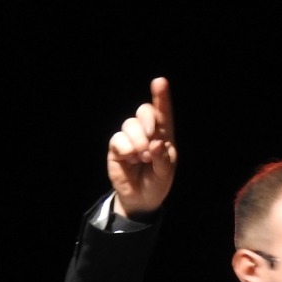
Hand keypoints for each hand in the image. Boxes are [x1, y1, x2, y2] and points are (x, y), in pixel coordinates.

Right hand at [107, 77, 176, 217]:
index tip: (160, 82)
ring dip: (137, 141)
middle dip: (147, 119)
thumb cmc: (156, 184)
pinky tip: (130, 159)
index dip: (161, 97)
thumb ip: (162, 159)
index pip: (163, 114)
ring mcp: (131, 138)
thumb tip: (155, 143)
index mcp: (164, 137)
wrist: (140, 200)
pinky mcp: (117, 147)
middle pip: (144, 111)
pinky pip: (118, 138)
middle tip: (151, 138)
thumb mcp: (164, 175)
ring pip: (130, 124)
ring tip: (142, 158)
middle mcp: (147, 133)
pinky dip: (125, 148)